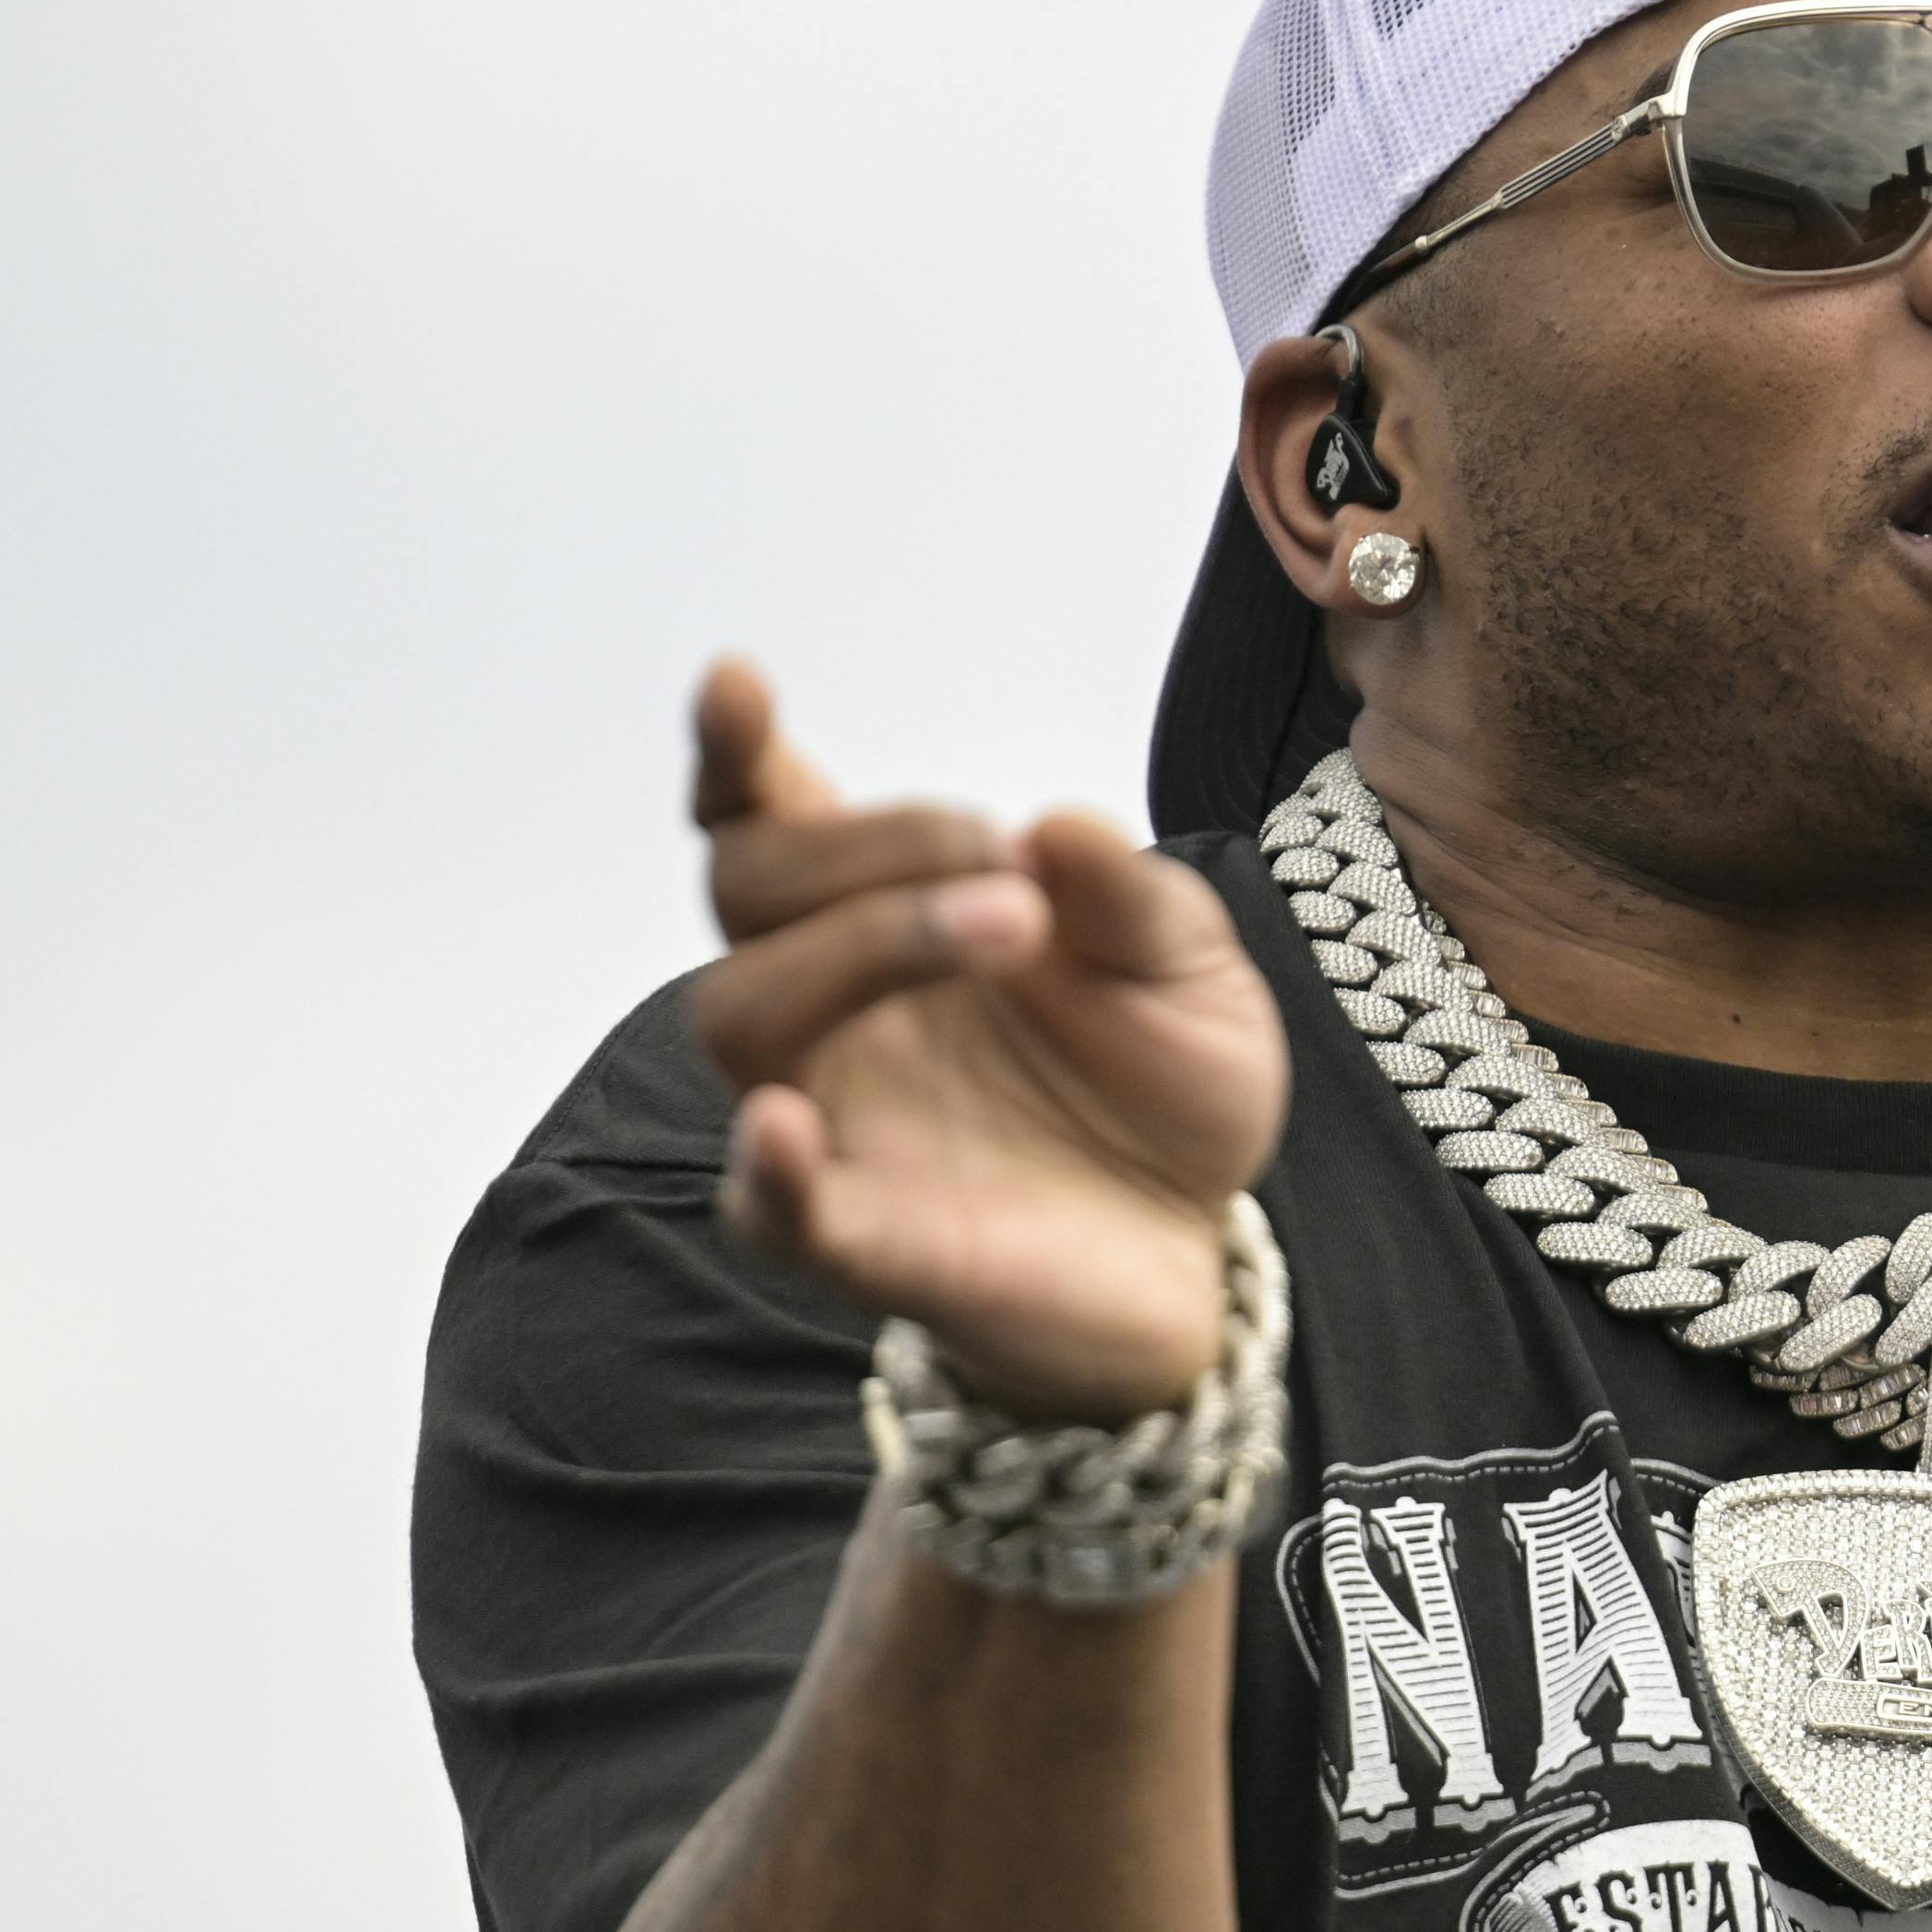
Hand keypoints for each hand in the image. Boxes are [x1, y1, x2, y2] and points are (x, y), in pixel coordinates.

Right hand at [686, 661, 1289, 1418]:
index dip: (732, 752)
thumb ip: (1131, 895)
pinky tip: (787, 1125)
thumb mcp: (1188, 966)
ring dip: (861, 946)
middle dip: (869, 848)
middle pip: (750, 887)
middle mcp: (836, 1008)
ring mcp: (836, 1119)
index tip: (737, 685)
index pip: (767, 819)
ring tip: (1010, 928)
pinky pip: (769, 1207)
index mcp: (891, 917)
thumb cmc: (1162, 1089)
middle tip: (1013, 869)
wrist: (1199, 1246)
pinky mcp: (864, 1239)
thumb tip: (1056, 828)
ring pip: (744, 1012)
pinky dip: (766, 1166)